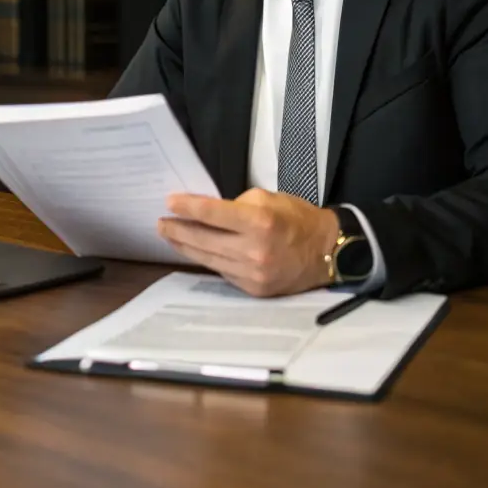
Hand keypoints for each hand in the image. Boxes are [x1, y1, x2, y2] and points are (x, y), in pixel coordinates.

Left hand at [158, 189, 339, 297]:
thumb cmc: (297, 219)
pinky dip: (207, 259)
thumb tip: (209, 212)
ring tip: (171, 236)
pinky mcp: (253, 289)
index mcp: (259, 222)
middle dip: (178, 230)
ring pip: (208, 258)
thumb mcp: (269, 198)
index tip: (169, 202)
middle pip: (204, 239)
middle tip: (161, 223)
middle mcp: (254, 250)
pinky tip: (195, 251)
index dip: (188, 207)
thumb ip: (237, 205)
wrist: (326, 252)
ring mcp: (253, 273)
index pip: (213, 214)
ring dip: (186, 247)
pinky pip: (222, 271)